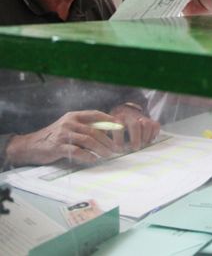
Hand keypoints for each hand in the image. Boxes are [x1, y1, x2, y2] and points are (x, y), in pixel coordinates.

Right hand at [5, 110, 123, 165]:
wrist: (30, 145)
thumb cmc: (54, 137)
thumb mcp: (69, 127)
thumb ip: (84, 127)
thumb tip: (106, 131)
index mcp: (73, 116)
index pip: (95, 114)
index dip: (109, 119)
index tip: (119, 126)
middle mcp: (69, 123)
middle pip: (94, 130)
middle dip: (107, 140)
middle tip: (116, 148)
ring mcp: (63, 134)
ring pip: (88, 140)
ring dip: (101, 148)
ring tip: (108, 155)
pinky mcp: (58, 147)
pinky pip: (77, 151)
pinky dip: (88, 155)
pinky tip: (93, 159)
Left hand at [109, 104, 159, 150]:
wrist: (124, 111)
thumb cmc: (115, 125)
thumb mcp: (108, 128)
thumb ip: (106, 136)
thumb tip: (108, 148)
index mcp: (118, 118)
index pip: (119, 127)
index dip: (119, 139)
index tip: (119, 149)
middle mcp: (130, 116)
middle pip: (135, 125)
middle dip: (135, 139)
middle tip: (135, 148)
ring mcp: (142, 117)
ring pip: (147, 124)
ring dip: (146, 136)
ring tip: (143, 145)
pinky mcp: (150, 120)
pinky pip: (156, 125)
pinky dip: (154, 134)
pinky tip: (149, 141)